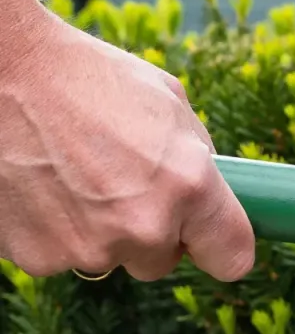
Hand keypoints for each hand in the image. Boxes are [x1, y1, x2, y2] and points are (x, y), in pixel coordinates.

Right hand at [0, 9, 255, 281]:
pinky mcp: (39, 258)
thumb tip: (210, 197)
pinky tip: (42, 186)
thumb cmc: (89, 78)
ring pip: (110, 257)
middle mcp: (144, 226)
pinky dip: (55, 231)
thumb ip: (198, 159)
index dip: (222, 247)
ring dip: (101, 230)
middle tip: (121, 183)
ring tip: (74, 174)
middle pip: (163, 261)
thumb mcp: (169, 104)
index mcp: (190, 185)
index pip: (233, 258)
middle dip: (151, 231)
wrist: (2, 72)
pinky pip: (61, 255)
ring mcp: (89, 248)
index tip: (210, 240)